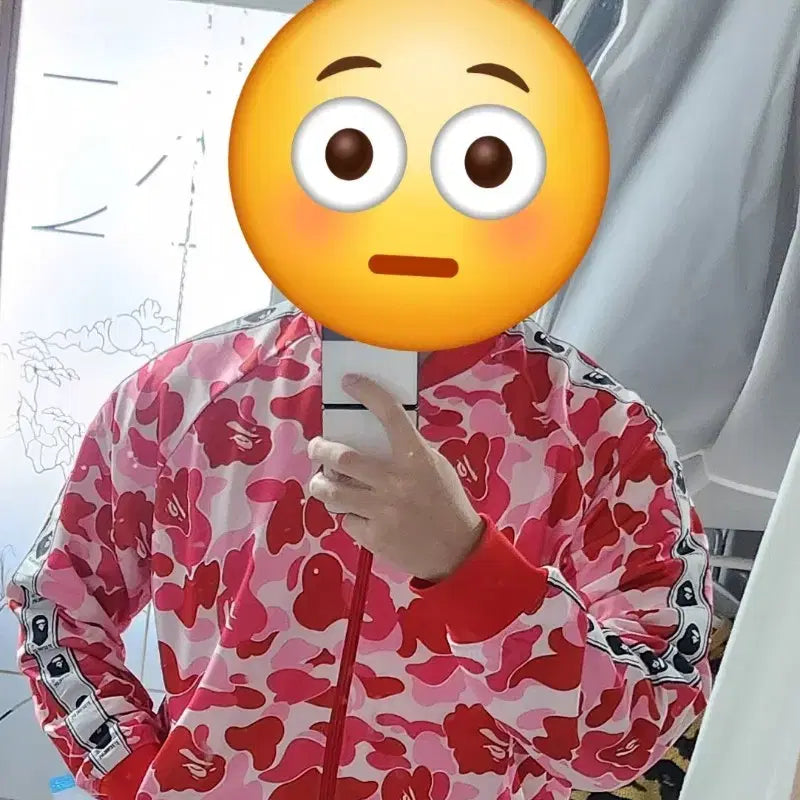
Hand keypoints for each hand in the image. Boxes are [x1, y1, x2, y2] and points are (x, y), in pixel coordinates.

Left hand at [308, 374, 484, 581]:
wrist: (456, 551)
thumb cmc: (446, 502)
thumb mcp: (436, 467)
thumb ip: (409, 450)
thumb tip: (378, 433)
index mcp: (416, 458)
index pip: (391, 416)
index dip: (368, 393)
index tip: (350, 381)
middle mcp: (396, 481)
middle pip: (343, 458)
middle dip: (321, 449)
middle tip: (316, 446)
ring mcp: (382, 510)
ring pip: (333, 491)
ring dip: (320, 484)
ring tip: (320, 481)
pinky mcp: (373, 536)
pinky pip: (347, 519)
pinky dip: (348, 515)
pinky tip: (357, 515)